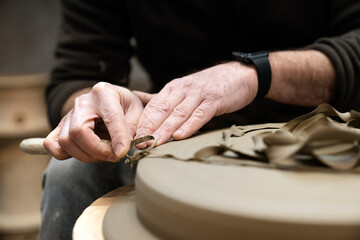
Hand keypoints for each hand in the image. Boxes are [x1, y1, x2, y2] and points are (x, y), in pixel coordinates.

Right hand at [43, 82, 143, 162]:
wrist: (110, 98)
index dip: (117, 138)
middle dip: (98, 151)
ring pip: (66, 141)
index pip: (110, 118)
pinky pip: (52, 144)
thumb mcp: (137, 110)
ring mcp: (69, 114)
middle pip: (79, 132)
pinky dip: (67, 154)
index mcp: (105, 93)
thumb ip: (133, 128)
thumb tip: (126, 148)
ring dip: (87, 155)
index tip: (123, 152)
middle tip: (115, 156)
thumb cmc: (125, 104)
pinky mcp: (62, 126)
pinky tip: (85, 153)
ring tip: (104, 154)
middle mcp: (83, 102)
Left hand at [134, 61, 257, 146]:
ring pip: (178, 113)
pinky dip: (189, 125)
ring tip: (155, 142)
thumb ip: (162, 97)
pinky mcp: (214, 100)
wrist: (239, 74)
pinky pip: (199, 114)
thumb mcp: (183, 88)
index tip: (132, 137)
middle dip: (150, 127)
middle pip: (163, 109)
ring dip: (165, 129)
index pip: (153, 106)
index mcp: (173, 88)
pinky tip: (180, 136)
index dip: (142, 122)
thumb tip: (137, 97)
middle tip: (139, 143)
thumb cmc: (209, 86)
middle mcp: (183, 89)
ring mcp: (199, 94)